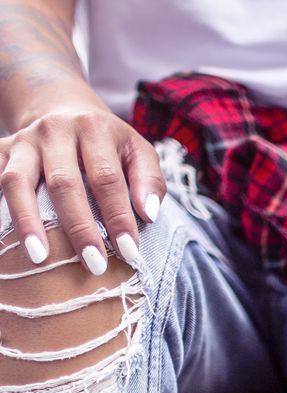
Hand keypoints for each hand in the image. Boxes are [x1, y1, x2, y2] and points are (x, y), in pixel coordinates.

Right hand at [0, 104, 166, 271]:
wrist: (64, 110)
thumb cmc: (107, 145)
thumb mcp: (136, 151)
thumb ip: (149, 180)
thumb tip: (148, 214)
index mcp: (93, 129)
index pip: (106, 178)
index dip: (118, 217)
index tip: (129, 252)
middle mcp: (55, 131)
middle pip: (64, 183)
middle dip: (79, 228)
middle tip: (94, 265)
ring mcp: (24, 142)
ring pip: (18, 182)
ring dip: (28, 221)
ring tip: (39, 258)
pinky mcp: (2, 151)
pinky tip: (2, 233)